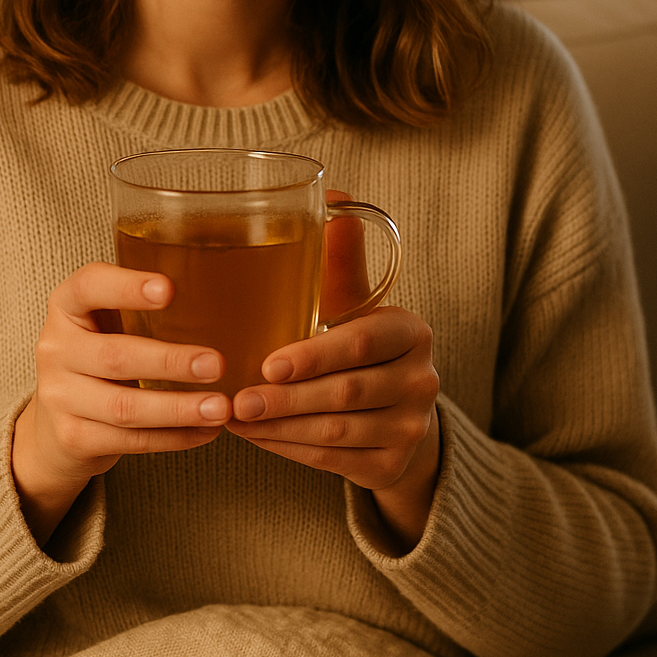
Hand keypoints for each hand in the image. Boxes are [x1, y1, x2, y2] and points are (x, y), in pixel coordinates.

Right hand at [12, 262, 230, 546]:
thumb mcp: (105, 320)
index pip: (89, 286)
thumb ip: (143, 306)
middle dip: (170, 362)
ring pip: (125, 407)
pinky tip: (205, 431)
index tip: (170, 289)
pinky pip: (129, 441)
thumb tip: (226, 291)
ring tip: (221, 407)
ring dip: (178, 409)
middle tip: (217, 364)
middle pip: (115, 356)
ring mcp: (59, 397)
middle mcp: (55, 349)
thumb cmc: (99, 353)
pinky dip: (173, 438)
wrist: (54, 423)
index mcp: (66, 306)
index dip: (127, 287)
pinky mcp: (73, 438)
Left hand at [225, 197, 439, 553]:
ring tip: (234, 416)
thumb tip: (332, 191)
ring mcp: (411, 428)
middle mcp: (422, 380)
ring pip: (336, 432)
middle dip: (287, 398)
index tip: (269, 361)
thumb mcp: (355, 303)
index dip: (317, 354)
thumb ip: (339, 258)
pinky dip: (288, 449)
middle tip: (236, 398)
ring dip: (280, 427)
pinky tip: (255, 437)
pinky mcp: (393, 466)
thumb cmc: (359, 345)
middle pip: (347, 392)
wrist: (398, 414)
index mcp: (412, 331)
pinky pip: (333, 462)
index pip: (364, 341)